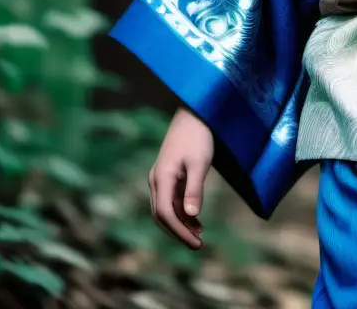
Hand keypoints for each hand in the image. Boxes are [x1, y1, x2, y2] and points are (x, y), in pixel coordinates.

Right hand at [148, 106, 212, 248]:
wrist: (194, 113)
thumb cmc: (198, 136)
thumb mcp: (200, 162)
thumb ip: (194, 189)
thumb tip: (191, 216)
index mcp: (161, 178)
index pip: (164, 213)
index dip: (178, 231)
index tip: (195, 243)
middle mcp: (156, 180)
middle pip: (161, 215)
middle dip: (178, 232)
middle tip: (197, 244)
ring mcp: (161, 177)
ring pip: (165, 209)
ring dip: (180, 223)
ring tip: (199, 235)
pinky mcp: (168, 174)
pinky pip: (170, 199)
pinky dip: (181, 212)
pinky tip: (195, 219)